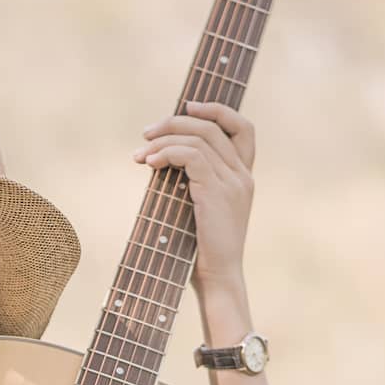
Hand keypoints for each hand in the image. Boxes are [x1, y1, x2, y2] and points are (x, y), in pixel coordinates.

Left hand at [132, 100, 254, 288]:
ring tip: (140, 153)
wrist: (217, 278)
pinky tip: (149, 164)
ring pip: (199, 138)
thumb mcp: (202, 209)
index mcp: (244, 177)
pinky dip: (167, 154)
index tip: (187, 106)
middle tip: (146, 133)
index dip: (217, 110)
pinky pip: (191, 156)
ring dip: (164, 139)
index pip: (243, 128)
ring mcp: (233, 183)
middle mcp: (243, 176)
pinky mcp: (217, 193)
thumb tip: (162, 158)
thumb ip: (195, 183)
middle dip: (175, 122)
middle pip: (212, 127)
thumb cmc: (202, 250)